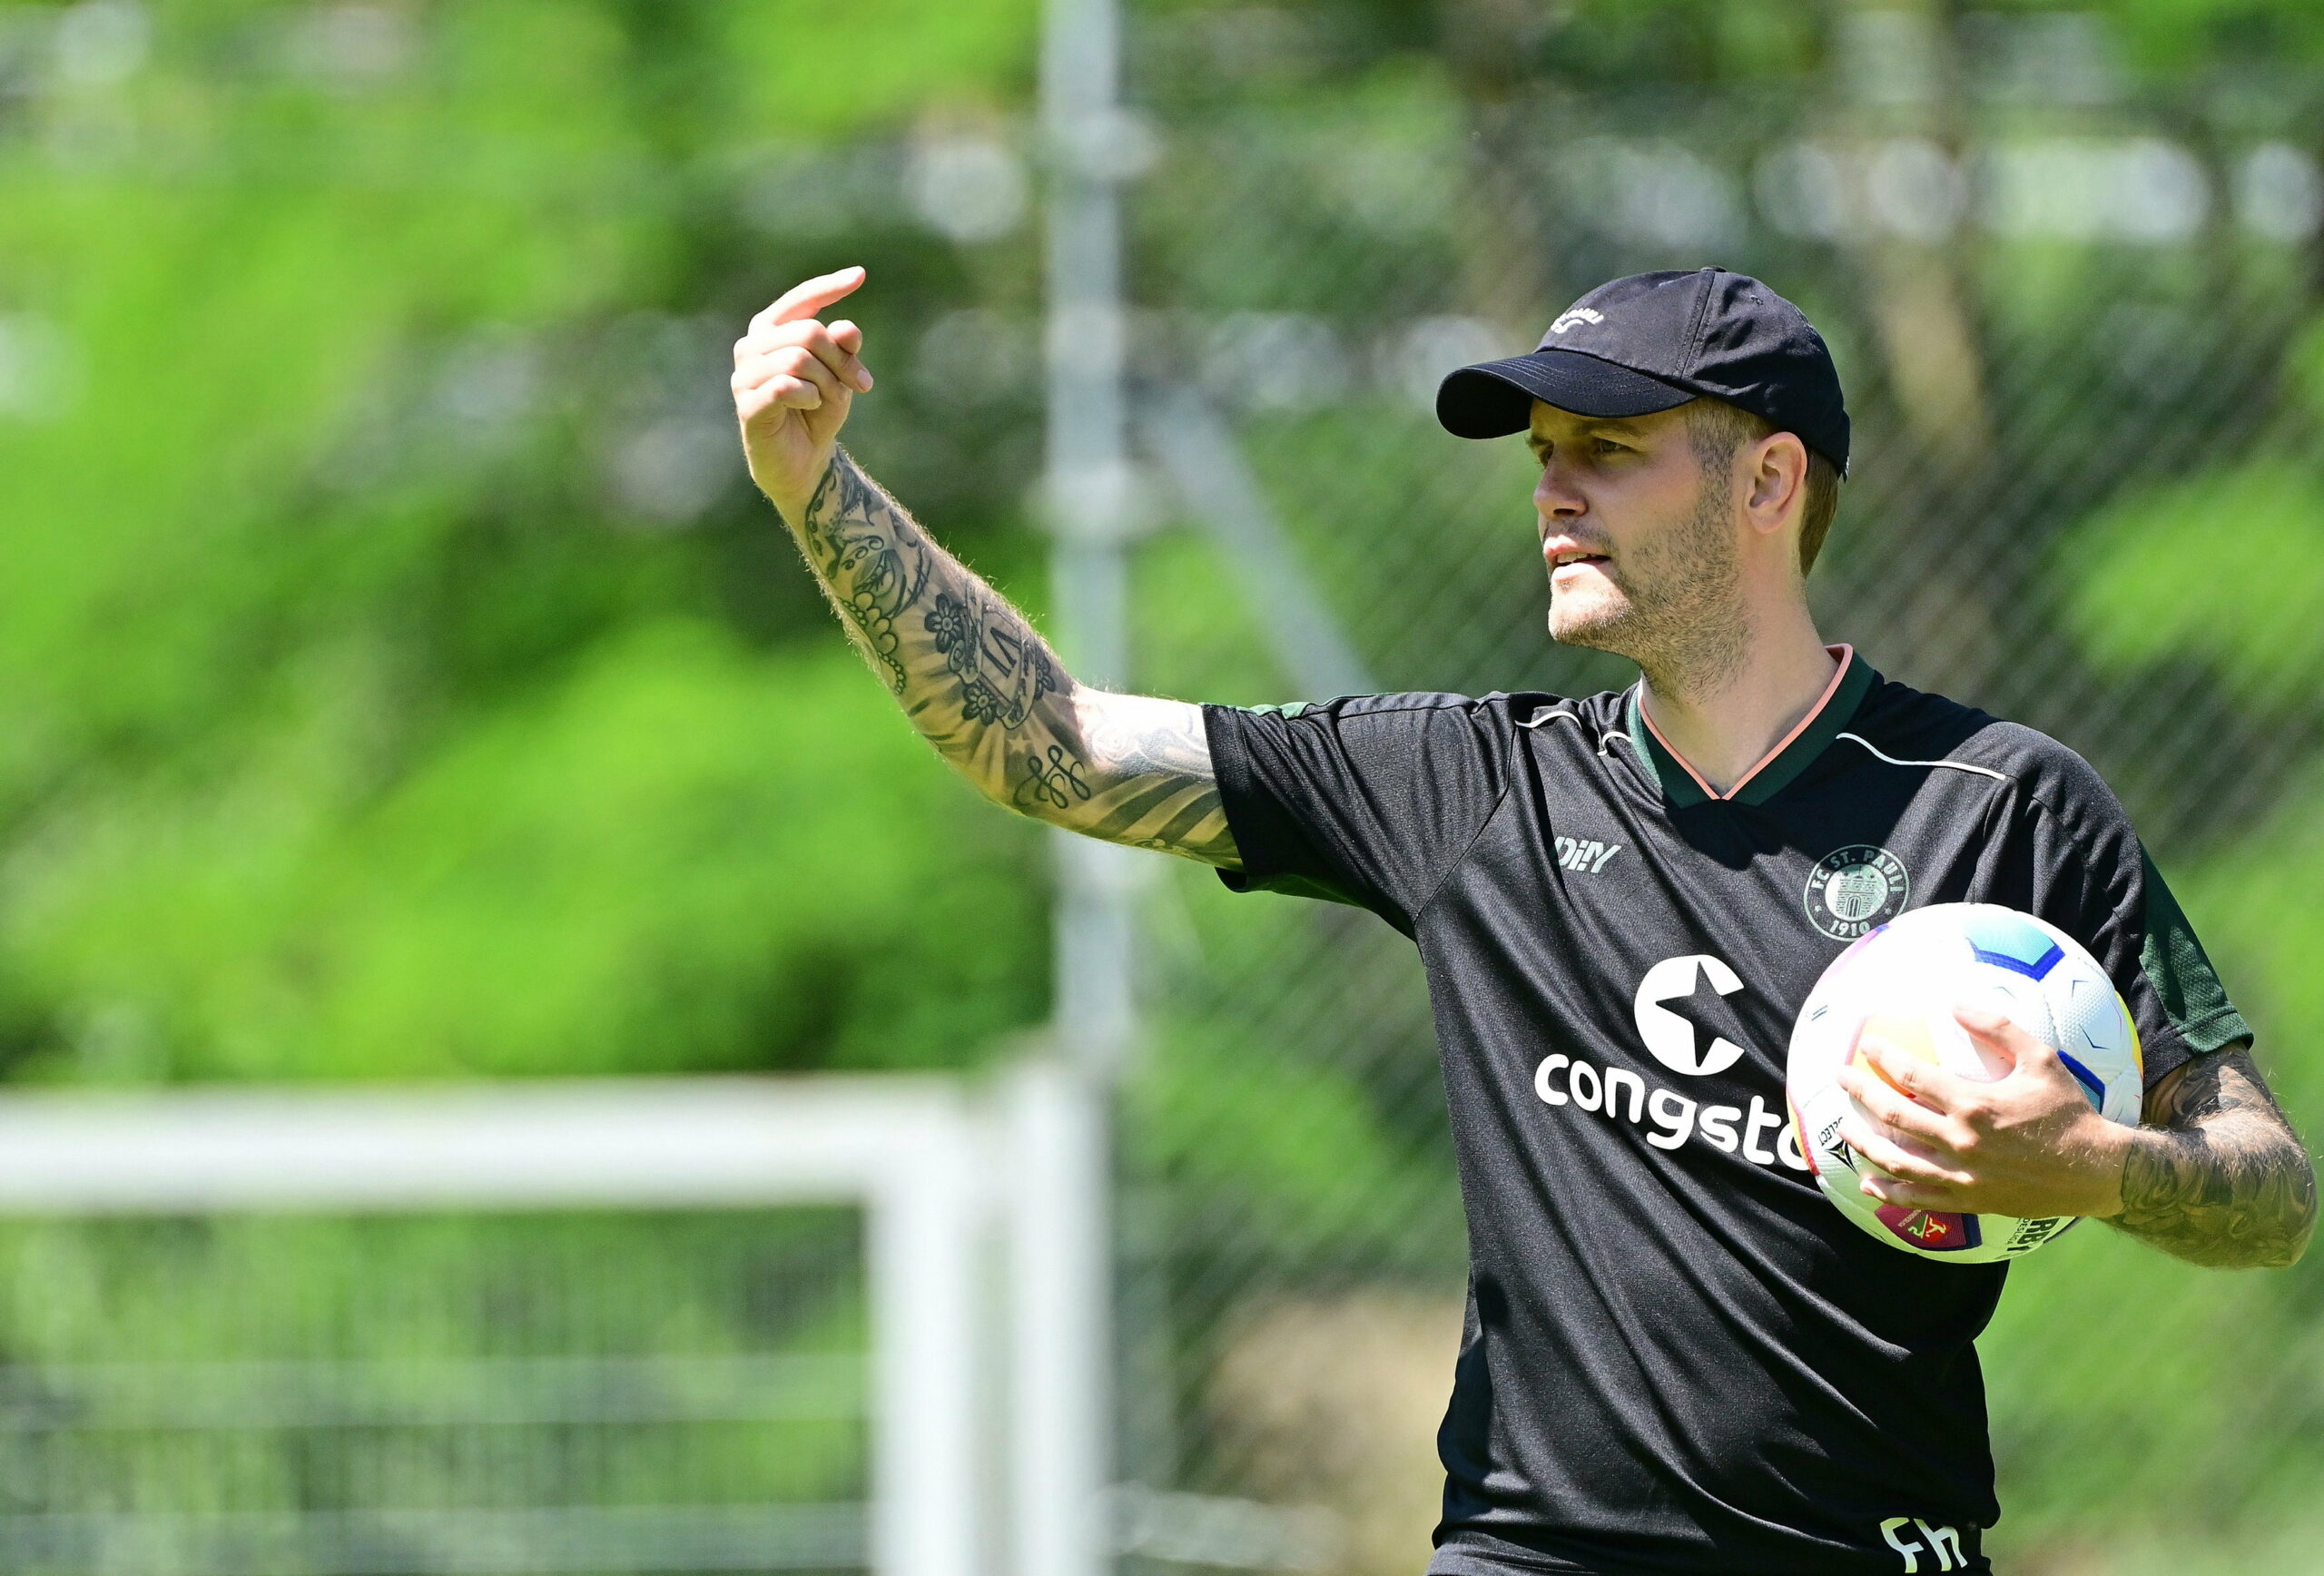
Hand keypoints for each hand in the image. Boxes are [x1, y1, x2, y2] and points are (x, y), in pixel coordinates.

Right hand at [733, 266, 876, 521]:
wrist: (805, 462)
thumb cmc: (817, 412)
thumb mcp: (839, 376)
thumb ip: (842, 348)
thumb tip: (847, 328)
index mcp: (772, 330)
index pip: (800, 299)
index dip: (829, 286)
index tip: (861, 275)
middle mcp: (752, 345)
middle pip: (808, 332)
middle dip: (841, 359)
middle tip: (859, 383)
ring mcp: (745, 374)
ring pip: (798, 358)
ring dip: (827, 381)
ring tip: (829, 399)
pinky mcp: (747, 404)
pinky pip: (785, 386)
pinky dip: (810, 396)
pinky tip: (810, 406)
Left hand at [1834, 1004, 2133, 1219]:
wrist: (2097, 1170)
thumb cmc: (2069, 1111)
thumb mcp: (2041, 1059)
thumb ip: (1998, 1027)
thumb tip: (1956, 1003)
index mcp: (1973, 1104)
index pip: (1912, 1075)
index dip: (1884, 1057)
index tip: (1867, 1046)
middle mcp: (1961, 1141)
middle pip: (1894, 1116)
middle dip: (1860, 1094)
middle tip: (1840, 1079)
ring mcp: (1962, 1176)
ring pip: (1897, 1161)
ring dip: (1864, 1143)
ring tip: (1845, 1129)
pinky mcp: (1969, 1201)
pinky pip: (1919, 1200)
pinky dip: (1889, 1192)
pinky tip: (1871, 1182)